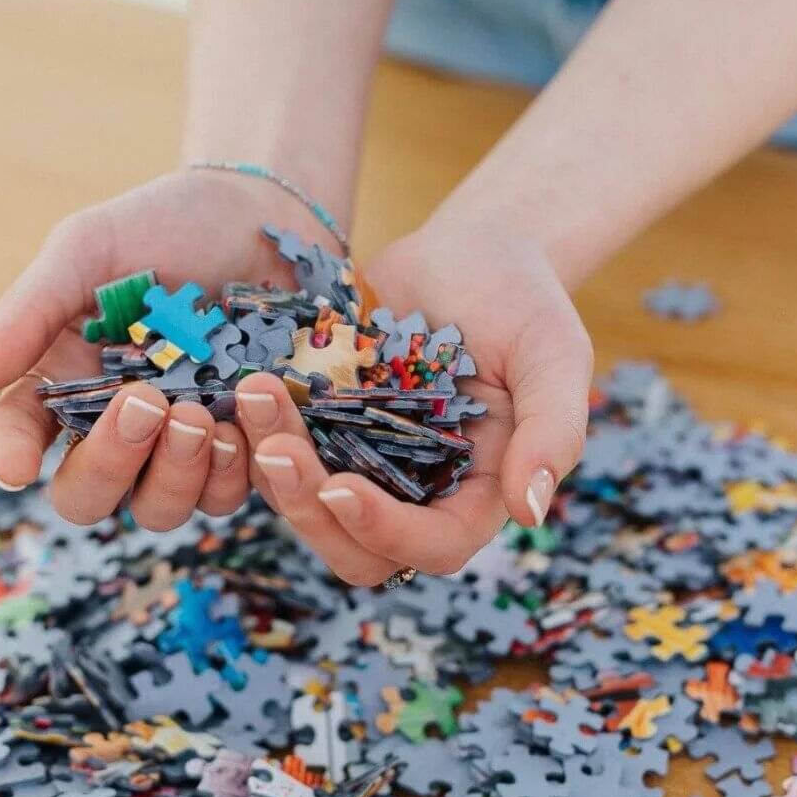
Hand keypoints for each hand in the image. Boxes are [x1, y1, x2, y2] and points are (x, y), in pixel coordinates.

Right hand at [0, 170, 337, 527]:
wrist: (261, 212)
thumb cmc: (164, 225)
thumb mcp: (89, 249)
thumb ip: (29, 312)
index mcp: (62, 380)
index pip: (18, 434)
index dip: (9, 456)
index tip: (16, 465)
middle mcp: (114, 425)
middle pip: (87, 494)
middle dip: (109, 462)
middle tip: (145, 402)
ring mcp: (178, 444)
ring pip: (159, 509)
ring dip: (175, 474)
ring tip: (201, 414)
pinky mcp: (239, 446)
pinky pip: (228, 495)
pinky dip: (233, 472)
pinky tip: (244, 422)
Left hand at [230, 220, 591, 583]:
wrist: (470, 249)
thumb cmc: (524, 301)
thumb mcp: (553, 355)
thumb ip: (552, 431)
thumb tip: (530, 512)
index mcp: (474, 491)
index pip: (432, 545)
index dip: (385, 532)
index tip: (340, 489)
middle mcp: (412, 489)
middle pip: (353, 547)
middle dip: (308, 509)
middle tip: (276, 447)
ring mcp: (360, 458)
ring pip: (303, 500)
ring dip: (271, 463)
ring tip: (256, 394)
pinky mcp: (321, 421)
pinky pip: (276, 447)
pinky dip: (256, 428)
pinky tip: (244, 384)